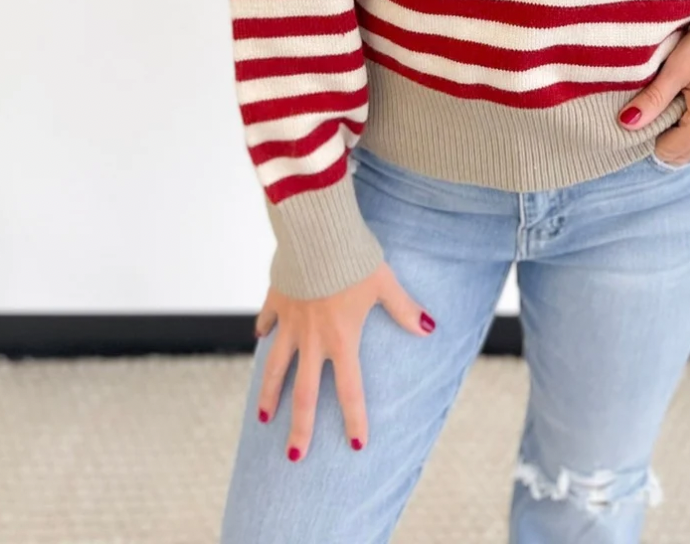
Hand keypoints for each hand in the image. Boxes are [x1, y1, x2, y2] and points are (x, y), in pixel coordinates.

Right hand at [253, 261, 436, 459]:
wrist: (316, 232)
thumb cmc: (354, 258)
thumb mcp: (384, 283)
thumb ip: (403, 309)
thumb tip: (430, 328)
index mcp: (342, 340)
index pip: (350, 391)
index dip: (354, 419)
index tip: (355, 444)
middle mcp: (313, 339)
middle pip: (305, 394)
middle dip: (301, 429)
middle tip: (295, 457)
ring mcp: (290, 322)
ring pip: (276, 368)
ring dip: (270, 395)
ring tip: (263, 419)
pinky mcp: (276, 300)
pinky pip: (267, 322)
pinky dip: (263, 331)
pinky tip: (260, 337)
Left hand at [618, 29, 689, 164]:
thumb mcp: (675, 69)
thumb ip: (652, 100)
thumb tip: (626, 123)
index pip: (667, 151)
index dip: (651, 134)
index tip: (648, 111)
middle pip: (682, 155)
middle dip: (666, 136)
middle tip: (660, 106)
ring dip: (682, 135)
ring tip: (677, 102)